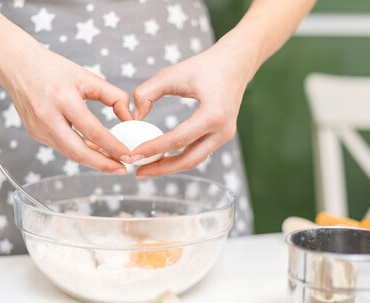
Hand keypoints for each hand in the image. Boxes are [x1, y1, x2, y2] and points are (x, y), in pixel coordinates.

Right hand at [2, 45, 132, 173]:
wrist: (17, 65)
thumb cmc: (54, 69)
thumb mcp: (88, 77)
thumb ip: (114, 97)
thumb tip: (129, 119)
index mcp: (63, 99)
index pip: (93, 131)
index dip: (113, 147)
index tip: (128, 155)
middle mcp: (48, 117)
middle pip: (78, 153)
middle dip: (103, 165)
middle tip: (122, 169)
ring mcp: (38, 128)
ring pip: (70, 153)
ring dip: (92, 159)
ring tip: (111, 158)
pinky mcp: (34, 133)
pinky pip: (62, 147)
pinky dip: (79, 150)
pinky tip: (92, 148)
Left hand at [131, 34, 253, 176]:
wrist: (235, 64)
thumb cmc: (203, 66)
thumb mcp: (171, 74)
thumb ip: (147, 93)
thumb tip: (134, 117)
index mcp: (213, 114)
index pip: (179, 140)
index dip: (154, 149)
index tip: (134, 154)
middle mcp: (223, 130)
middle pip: (189, 160)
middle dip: (161, 168)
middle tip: (138, 171)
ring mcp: (225, 136)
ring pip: (194, 160)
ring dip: (170, 167)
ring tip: (146, 167)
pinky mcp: (222, 137)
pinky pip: (198, 153)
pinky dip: (179, 158)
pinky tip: (161, 157)